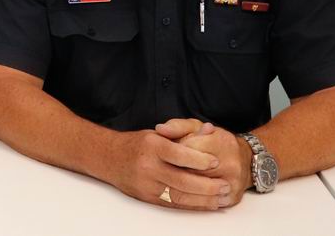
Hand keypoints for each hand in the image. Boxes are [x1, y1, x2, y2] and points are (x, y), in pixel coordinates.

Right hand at [106, 127, 230, 209]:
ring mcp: (146, 184)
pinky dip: (192, 205)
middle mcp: (148, 166)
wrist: (109, 158)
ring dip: (203, 199)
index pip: (179, 154)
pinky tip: (206, 203)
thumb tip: (209, 129)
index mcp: (152, 146)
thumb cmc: (138, 145)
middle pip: (182, 180)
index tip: (216, 161)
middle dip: (207, 185)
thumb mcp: (159, 133)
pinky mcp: (147, 197)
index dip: (199, 160)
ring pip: (179, 195)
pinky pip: (173, 203)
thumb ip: (185, 131)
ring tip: (221, 197)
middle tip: (225, 185)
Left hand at [157, 119, 253, 207]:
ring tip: (167, 181)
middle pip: (192, 172)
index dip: (172, 153)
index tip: (163, 154)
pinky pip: (206, 203)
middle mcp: (230, 163)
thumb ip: (177, 126)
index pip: (188, 150)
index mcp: (221, 142)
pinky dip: (192, 200)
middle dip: (173, 171)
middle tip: (162, 169)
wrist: (245, 159)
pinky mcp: (232, 197)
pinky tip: (180, 193)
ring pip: (197, 189)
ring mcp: (232, 182)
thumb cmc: (215, 141)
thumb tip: (160, 129)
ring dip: (179, 187)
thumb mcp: (196, 127)